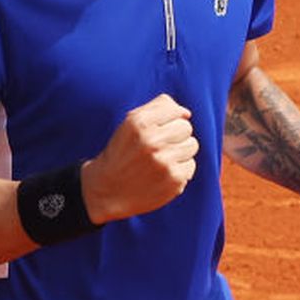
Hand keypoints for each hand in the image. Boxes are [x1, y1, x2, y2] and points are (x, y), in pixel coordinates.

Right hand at [81, 94, 199, 223]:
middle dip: (176, 136)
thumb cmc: (122, 153)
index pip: (176, 111)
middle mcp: (152, 141)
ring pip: (192, 145)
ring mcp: (164, 162)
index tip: (159, 132)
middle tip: (158, 149)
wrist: (107, 190)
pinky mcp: (173, 180)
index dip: (170, 121)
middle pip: (186, 128)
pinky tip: (162, 175)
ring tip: (161, 161)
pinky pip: (191, 166)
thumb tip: (187, 114)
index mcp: (140, 122)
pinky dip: (180, 171)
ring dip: (180, 153)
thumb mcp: (130, 123)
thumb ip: (158, 108)